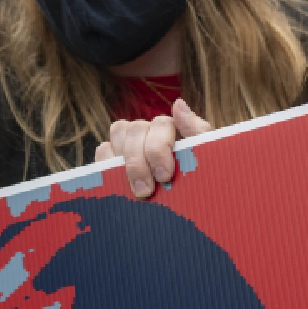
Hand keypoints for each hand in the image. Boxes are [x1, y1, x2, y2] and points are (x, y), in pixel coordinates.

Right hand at [96, 99, 212, 199]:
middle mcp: (148, 131)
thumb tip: (178, 104)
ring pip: (117, 133)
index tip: (165, 175)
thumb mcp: (205, 158)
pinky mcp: (112, 160)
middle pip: (135, 128)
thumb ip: (196, 131)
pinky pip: (103, 152)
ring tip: (136, 191)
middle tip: (148, 190)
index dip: (159, 147)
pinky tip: (119, 184)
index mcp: (171, 129)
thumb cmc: (198, 179)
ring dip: (125, 162)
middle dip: (140, 161)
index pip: (160, 123)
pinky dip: (107, 165)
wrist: (190, 204)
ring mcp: (128, 144)